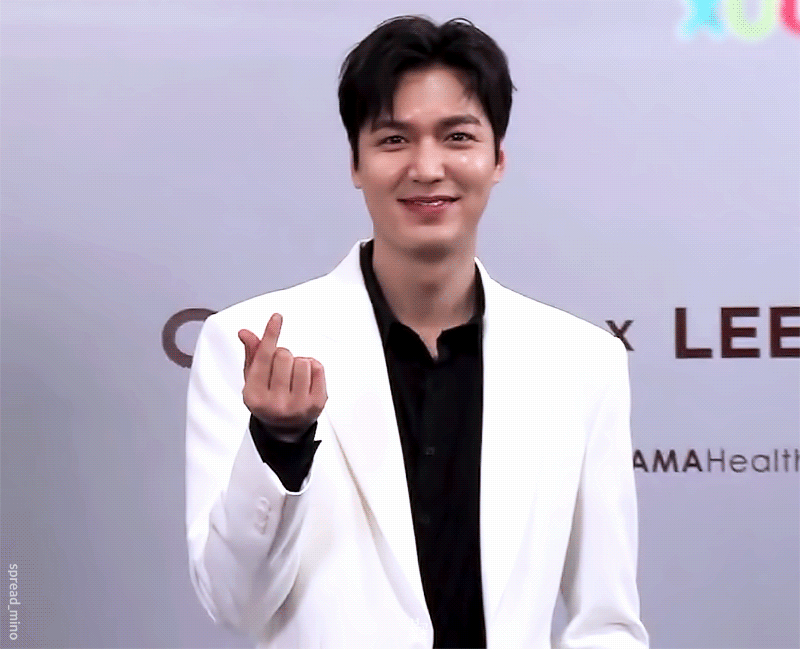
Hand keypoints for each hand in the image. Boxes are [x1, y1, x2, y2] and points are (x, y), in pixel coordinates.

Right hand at [238, 313, 326, 441]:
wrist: (284, 430)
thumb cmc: (268, 401)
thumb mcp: (253, 380)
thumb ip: (252, 355)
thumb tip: (246, 333)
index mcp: (254, 396)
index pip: (263, 357)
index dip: (270, 334)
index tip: (277, 318)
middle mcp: (275, 403)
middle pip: (284, 355)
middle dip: (282, 355)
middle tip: (280, 371)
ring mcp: (298, 405)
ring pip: (302, 361)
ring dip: (298, 362)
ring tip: (293, 377)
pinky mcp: (317, 403)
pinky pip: (318, 368)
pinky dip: (312, 367)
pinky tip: (305, 380)